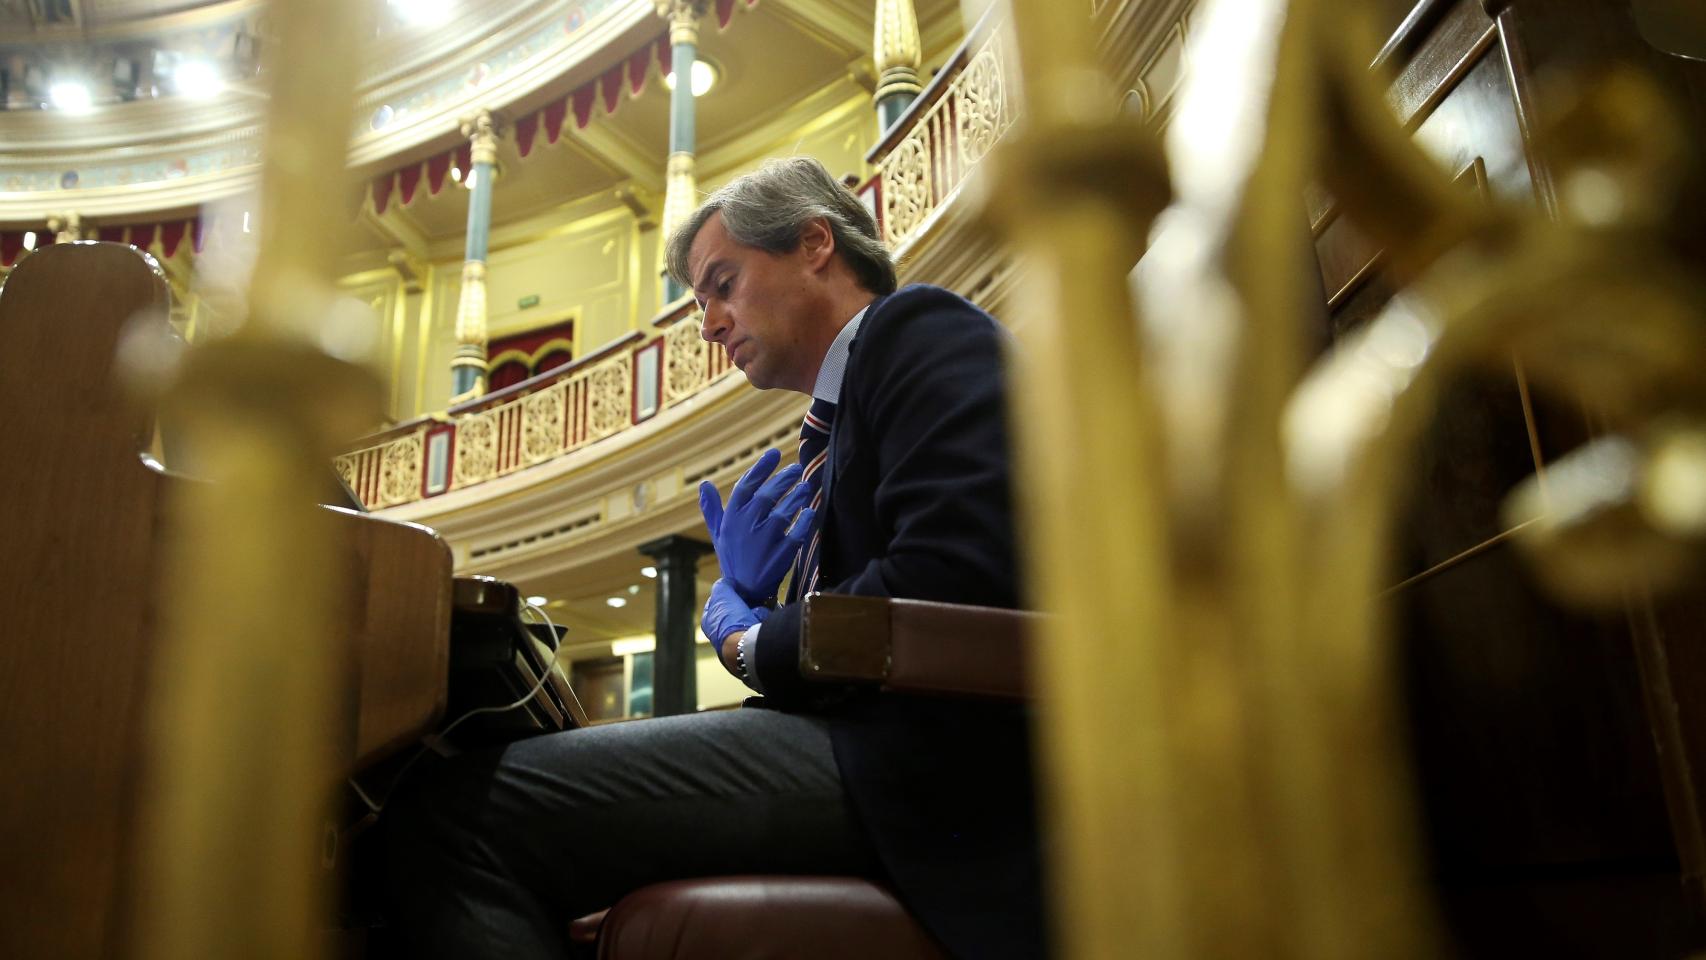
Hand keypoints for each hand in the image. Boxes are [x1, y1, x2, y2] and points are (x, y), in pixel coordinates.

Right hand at [700, 448, 815, 603]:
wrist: (744, 591)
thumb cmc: (732, 557)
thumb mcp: (719, 533)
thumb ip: (712, 508)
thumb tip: (704, 484)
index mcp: (731, 520)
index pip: (745, 486)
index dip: (761, 468)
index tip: (774, 453)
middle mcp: (745, 528)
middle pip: (766, 496)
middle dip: (783, 479)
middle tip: (796, 468)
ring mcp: (763, 542)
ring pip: (782, 513)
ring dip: (796, 497)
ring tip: (805, 487)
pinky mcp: (780, 556)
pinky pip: (796, 533)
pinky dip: (804, 521)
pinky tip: (809, 512)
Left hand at [702, 579, 769, 655]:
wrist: (746, 645)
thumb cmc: (730, 620)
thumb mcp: (722, 593)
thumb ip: (723, 585)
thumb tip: (729, 582)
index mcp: (709, 622)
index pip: (716, 602)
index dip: (725, 592)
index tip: (736, 587)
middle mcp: (722, 632)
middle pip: (734, 609)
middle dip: (744, 601)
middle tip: (750, 596)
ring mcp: (737, 639)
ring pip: (749, 616)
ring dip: (755, 609)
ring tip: (759, 606)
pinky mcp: (753, 643)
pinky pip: (760, 624)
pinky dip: (763, 618)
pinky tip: (765, 615)